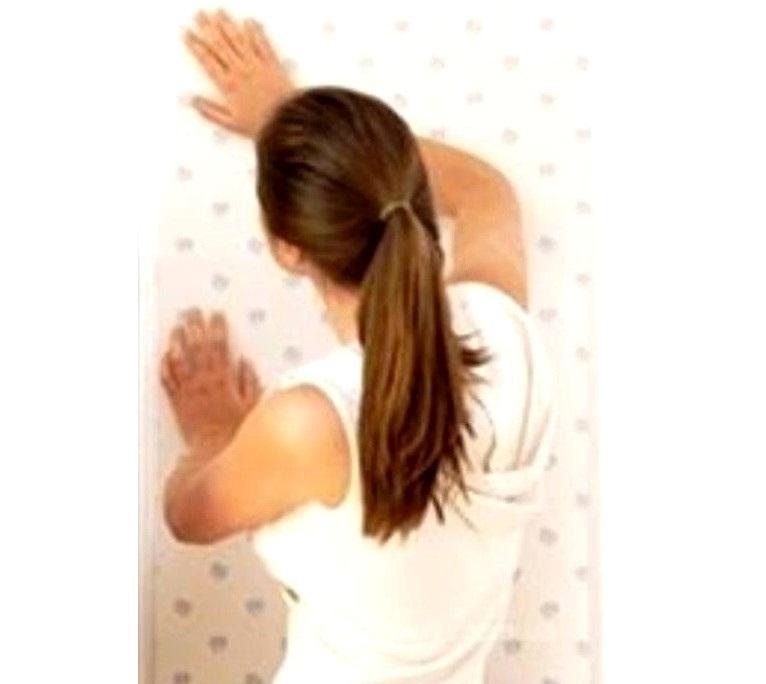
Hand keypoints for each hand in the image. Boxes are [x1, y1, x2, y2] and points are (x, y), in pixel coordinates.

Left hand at [160, 308, 261, 458]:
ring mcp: (188, 392)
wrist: (213, 455)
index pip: (220, 347)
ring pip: (180, 361)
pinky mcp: (178, 404)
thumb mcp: (252, 407)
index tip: (216, 315)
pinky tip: (164, 355)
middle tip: (192, 311)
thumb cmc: (235, 434)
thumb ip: (249, 383)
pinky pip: (168, 382)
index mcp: (224, 381)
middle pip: (198, 348)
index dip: (217, 329)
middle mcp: (204, 383)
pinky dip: (165, 367)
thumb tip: (244, 364)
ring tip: (176, 327)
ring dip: (178, 342)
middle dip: (195, 327)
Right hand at [183, 9, 296, 137]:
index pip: (207, 59)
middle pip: (220, 44)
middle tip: (199, 15)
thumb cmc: (262, 125)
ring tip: (218, 13)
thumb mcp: (231, 123)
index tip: (187, 34)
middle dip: (208, 27)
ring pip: (238, 39)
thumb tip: (193, 102)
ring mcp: (257, 65)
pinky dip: (255, 31)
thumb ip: (210, 111)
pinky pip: (262, 43)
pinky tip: (249, 22)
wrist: (287, 122)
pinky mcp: (272, 64)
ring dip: (227, 24)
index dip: (195, 45)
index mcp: (229, 85)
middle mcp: (241, 71)